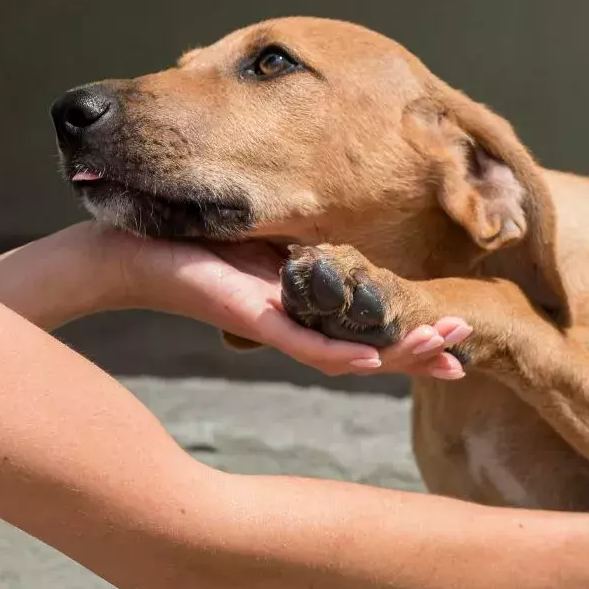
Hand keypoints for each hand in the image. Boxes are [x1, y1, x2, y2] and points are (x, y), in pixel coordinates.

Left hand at [90, 226, 469, 378]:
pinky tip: (374, 360)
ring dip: (397, 354)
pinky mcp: (247, 316)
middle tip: (466, 353)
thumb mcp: (259, 234)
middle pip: (368, 347)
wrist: (122, 251)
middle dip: (420, 349)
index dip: (413, 336)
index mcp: (300, 302)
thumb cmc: (182, 239)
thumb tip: (341, 227)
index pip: (368, 328)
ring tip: (446, 352)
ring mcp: (272, 323)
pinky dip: (338, 353)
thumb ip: (300, 241)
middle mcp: (292, 321)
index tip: (459, 341)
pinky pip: (299, 342)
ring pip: (345, 352)